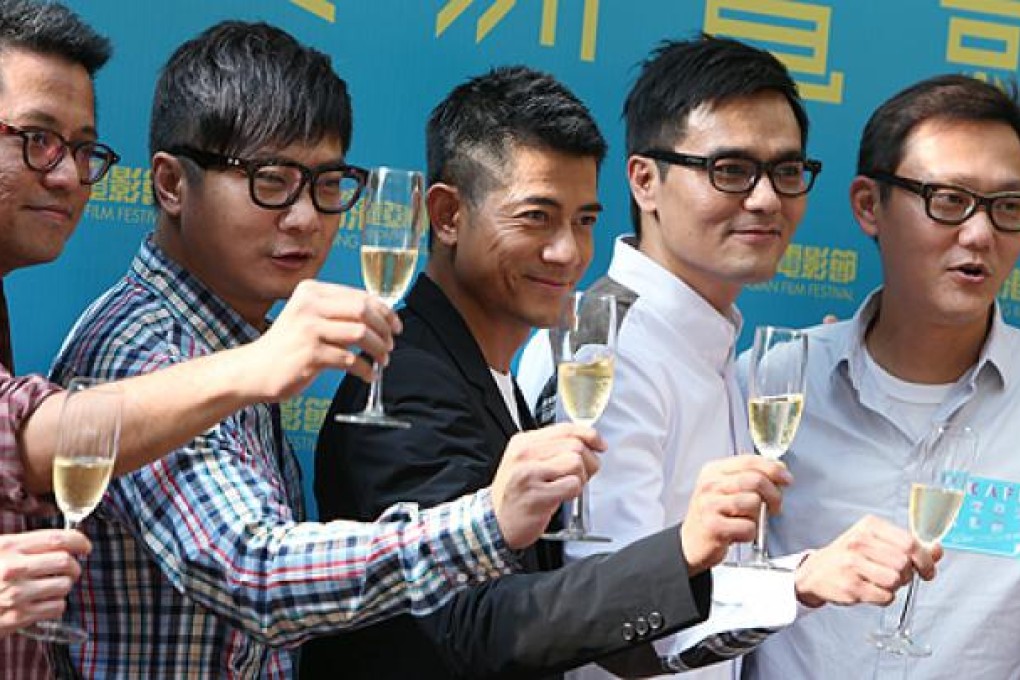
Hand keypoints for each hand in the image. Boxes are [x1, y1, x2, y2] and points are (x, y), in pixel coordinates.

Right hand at [0, 529, 90, 635]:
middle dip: (74, 566)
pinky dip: (57, 605)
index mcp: (9, 547)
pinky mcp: (18, 616)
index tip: (85, 546)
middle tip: (71, 570)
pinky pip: (56, 607)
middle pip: (66, 562)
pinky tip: (45, 602)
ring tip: (53, 586)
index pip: (57, 539)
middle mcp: (14, 569)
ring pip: (64, 585)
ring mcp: (17, 594)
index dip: (79, 541)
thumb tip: (60, 541)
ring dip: (64, 586)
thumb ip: (23, 545)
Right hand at [240, 280, 401, 399]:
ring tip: (382, 360)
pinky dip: (365, 369)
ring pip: (360, 333)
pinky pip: (350, 360)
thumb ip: (338, 312)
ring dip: (378, 349)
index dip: (386, 312)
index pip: (361, 296)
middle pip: (364, 311)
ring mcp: (308, 330)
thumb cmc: (288, 346)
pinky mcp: (310, 355)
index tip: (396, 326)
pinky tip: (367, 374)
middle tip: (390, 345)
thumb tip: (381, 317)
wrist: (255, 369)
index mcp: (312, 291)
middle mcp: (309, 306)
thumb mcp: (309, 317)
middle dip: (384, 329)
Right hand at [490, 423, 604, 548]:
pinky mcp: (536, 495)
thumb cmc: (517, 494)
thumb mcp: (528, 462)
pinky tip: (561, 497)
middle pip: (575, 445)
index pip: (565, 428)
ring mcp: (529, 474)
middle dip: (588, 462)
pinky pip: (572, 485)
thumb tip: (587, 441)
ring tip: (565, 488)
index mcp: (524, 442)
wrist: (497, 523)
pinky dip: (574, 493)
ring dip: (580, 479)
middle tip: (580, 476)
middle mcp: (525, 454)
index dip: (589, 435)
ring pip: (576, 463)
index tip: (599, 445)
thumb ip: (553, 449)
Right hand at [680, 455, 791, 574]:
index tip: (787, 479)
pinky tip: (739, 534)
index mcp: (714, 471)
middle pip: (755, 480)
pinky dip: (750, 534)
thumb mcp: (726, 489)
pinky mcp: (714, 527)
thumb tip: (779, 468)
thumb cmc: (714, 515)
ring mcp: (709, 505)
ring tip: (747, 521)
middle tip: (774, 507)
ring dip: (758, 517)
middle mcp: (710, 485)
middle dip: (774, 495)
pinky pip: (748, 527)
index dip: (773, 469)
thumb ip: (750, 476)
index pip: (749, 461)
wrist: (691, 544)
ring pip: (753, 503)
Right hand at [795, 515, 940, 607]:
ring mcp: (852, 564)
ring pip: (895, 581)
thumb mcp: (876, 542)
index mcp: (869, 526)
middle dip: (906, 575)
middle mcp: (859, 542)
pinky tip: (871, 590)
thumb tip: (937, 549)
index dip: (925, 560)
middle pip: (904, 564)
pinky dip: (884, 598)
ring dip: (894, 587)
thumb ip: (908, 546)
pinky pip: (885, 597)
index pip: (909, 543)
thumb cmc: (849, 556)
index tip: (927, 570)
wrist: (815, 572)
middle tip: (896, 576)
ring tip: (880, 582)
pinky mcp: (850, 586)